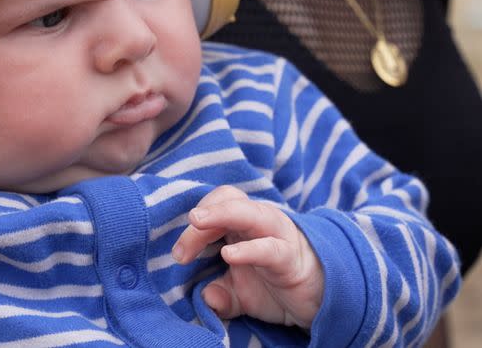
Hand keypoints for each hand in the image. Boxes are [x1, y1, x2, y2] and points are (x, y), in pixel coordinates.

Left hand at [172, 186, 323, 328]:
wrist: (320, 299)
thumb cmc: (275, 285)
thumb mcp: (240, 294)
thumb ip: (221, 295)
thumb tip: (206, 298)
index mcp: (242, 224)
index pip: (214, 207)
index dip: (194, 227)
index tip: (179, 255)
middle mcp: (258, 222)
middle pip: (227, 200)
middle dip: (202, 216)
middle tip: (183, 243)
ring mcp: (277, 236)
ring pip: (249, 212)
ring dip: (221, 214)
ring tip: (197, 222)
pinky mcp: (290, 257)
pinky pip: (270, 247)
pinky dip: (249, 249)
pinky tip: (230, 255)